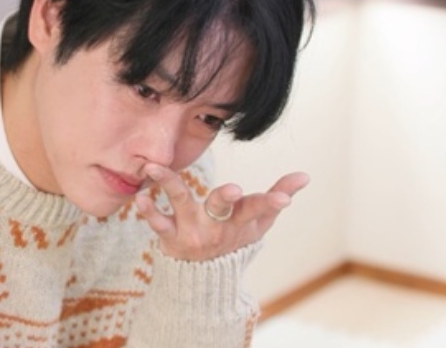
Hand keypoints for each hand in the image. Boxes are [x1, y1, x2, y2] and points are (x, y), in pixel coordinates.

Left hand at [134, 163, 309, 260]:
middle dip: (226, 197)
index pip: (259, 208)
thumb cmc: (234, 237)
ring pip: (181, 203)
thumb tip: (306, 175)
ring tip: (153, 168)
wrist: (204, 277)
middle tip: (231, 189)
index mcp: (240, 220)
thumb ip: (280, 195)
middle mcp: (216, 225)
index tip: (284, 198)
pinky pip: (158, 223)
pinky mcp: (169, 236)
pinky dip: (148, 211)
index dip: (273, 201)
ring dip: (168, 183)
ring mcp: (192, 230)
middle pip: (222, 206)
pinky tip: (140, 197)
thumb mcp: (259, 222)